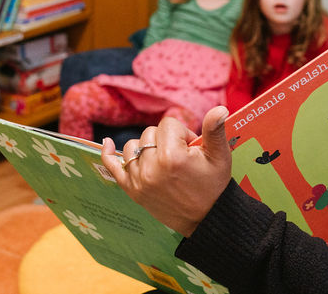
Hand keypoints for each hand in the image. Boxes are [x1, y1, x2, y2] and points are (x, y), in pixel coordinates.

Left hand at [101, 105, 231, 236]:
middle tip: (181, 158)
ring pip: (133, 145)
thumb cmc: (214, 186)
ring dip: (146, 148)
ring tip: (162, 161)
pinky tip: (107, 143)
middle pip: (150, 133)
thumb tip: (219, 108)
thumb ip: (215, 130)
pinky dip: (108, 153)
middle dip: (165, 140)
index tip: (191, 148)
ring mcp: (139, 180)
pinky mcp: (132, 190)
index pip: (168, 124)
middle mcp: (152, 168)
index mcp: (172, 157)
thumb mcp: (220, 157)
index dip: (182, 133)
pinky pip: (114, 167)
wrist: (206, 219)